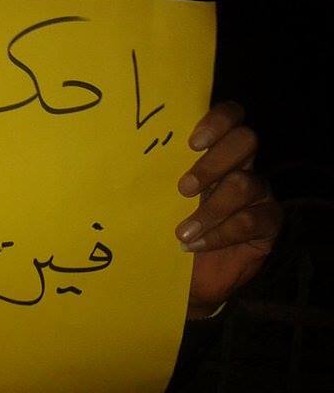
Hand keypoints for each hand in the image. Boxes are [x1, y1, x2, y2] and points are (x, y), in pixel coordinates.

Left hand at [175, 102, 282, 318]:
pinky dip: (220, 234)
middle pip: (245, 140)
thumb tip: (124, 160)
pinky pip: (252, 220)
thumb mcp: (158, 200)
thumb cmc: (166, 229)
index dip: (217, 120)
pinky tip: (195, 246)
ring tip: (182, 232)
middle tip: (183, 188)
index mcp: (214, 150)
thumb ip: (155, 176)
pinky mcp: (268, 222)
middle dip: (213, 162)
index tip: (192, 143)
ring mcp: (258, 192)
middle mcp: (241, 165)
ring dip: (209, 209)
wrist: (185, 276)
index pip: (229, 116)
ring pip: (245, 183)